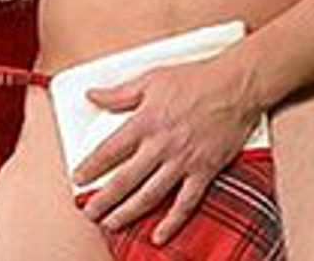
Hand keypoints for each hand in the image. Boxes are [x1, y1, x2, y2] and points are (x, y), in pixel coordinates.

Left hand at [74, 54, 261, 243]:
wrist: (236, 85)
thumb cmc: (194, 79)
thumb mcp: (150, 79)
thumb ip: (119, 93)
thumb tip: (92, 95)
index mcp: (145, 122)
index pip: (110, 150)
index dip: (91, 166)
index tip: (77, 178)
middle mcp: (161, 145)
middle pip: (126, 179)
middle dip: (104, 199)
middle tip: (89, 212)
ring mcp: (183, 161)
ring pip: (150, 194)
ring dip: (128, 212)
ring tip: (111, 223)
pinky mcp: (205, 170)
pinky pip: (186, 202)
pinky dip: (172, 222)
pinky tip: (159, 235)